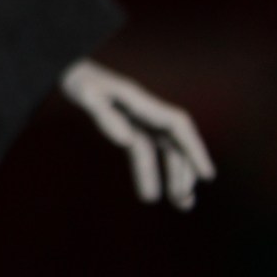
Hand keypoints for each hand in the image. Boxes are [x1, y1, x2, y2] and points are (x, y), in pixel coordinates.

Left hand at [60, 59, 215, 209]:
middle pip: (174, 141)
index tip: (208, 175)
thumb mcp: (85, 94)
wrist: (69, 71)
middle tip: (184, 202)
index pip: (177, 124)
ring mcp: (137, 117)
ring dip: (173, 174)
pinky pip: (146, 149)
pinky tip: (151, 190)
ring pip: (164, 148)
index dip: (194, 148)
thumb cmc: (77, 81)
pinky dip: (151, 169)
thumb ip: (104, 115)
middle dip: (184, 170)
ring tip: (180, 204)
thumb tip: (126, 141)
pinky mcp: (127, 124)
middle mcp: (144, 110)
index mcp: (140, 101)